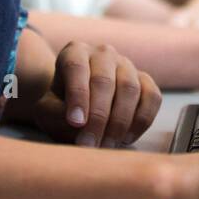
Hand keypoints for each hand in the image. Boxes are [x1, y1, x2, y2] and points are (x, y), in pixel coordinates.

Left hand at [33, 42, 161, 147]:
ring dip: (119, 122)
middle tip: (90, 144)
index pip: (76, 68)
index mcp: (75, 52)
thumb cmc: (59, 106)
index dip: (78, 95)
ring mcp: (127, 65)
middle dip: (98, 117)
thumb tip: (80, 123)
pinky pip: (152, 98)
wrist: (78, 105)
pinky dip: (142, 120)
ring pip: (130, 89)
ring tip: (106, 146)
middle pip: (104, 80)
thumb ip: (56, 113)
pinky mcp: (145, 80)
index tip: (75, 122)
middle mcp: (103, 53)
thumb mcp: (46, 109)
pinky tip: (126, 138)